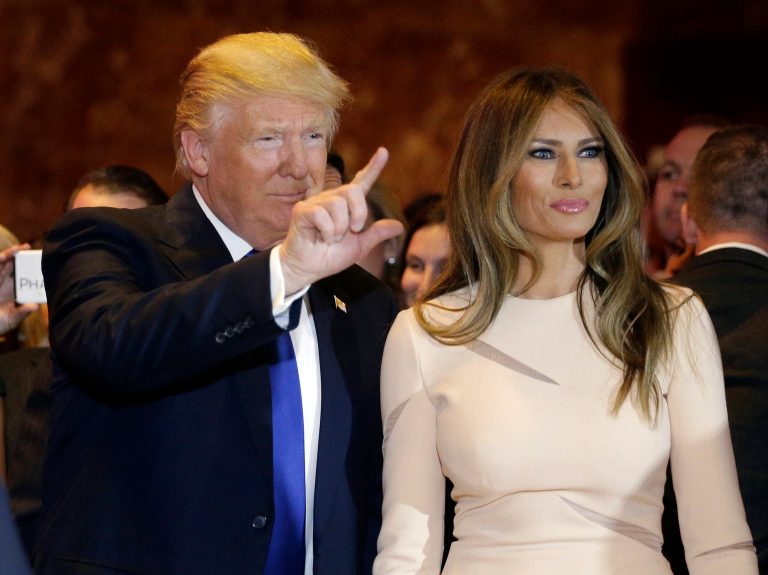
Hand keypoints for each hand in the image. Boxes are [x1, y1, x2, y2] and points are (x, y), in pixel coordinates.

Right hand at [0, 244, 39, 334]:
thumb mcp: (12, 319)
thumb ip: (23, 312)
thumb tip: (36, 307)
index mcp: (12, 291)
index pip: (23, 277)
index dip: (31, 270)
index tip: (43, 263)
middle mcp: (4, 284)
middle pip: (15, 267)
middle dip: (23, 258)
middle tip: (32, 249)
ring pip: (3, 264)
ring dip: (11, 255)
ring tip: (22, 248)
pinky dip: (0, 260)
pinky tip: (5, 256)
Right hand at [279, 147, 403, 293]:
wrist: (308, 269)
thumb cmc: (329, 256)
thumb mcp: (359, 246)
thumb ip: (376, 234)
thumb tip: (400, 226)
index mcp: (346, 205)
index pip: (361, 182)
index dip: (373, 167)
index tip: (383, 151)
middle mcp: (331, 199)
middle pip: (353, 191)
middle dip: (359, 213)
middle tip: (352, 231)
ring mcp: (315, 203)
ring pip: (338, 205)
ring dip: (339, 229)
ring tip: (330, 239)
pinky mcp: (302, 211)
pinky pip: (322, 215)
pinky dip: (327, 232)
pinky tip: (320, 238)